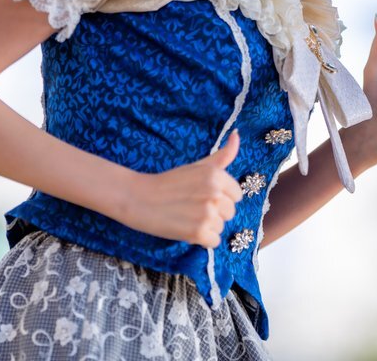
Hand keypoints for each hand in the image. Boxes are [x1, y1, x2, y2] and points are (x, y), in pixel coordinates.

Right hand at [119, 130, 243, 247]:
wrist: (139, 198)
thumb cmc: (170, 182)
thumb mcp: (198, 166)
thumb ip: (222, 155)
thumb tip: (236, 135)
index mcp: (217, 176)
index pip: (237, 195)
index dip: (222, 198)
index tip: (203, 196)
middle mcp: (215, 194)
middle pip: (230, 212)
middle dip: (215, 213)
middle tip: (193, 207)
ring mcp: (207, 214)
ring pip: (221, 227)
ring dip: (207, 226)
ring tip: (188, 217)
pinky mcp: (198, 233)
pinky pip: (214, 242)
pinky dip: (201, 240)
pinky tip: (186, 228)